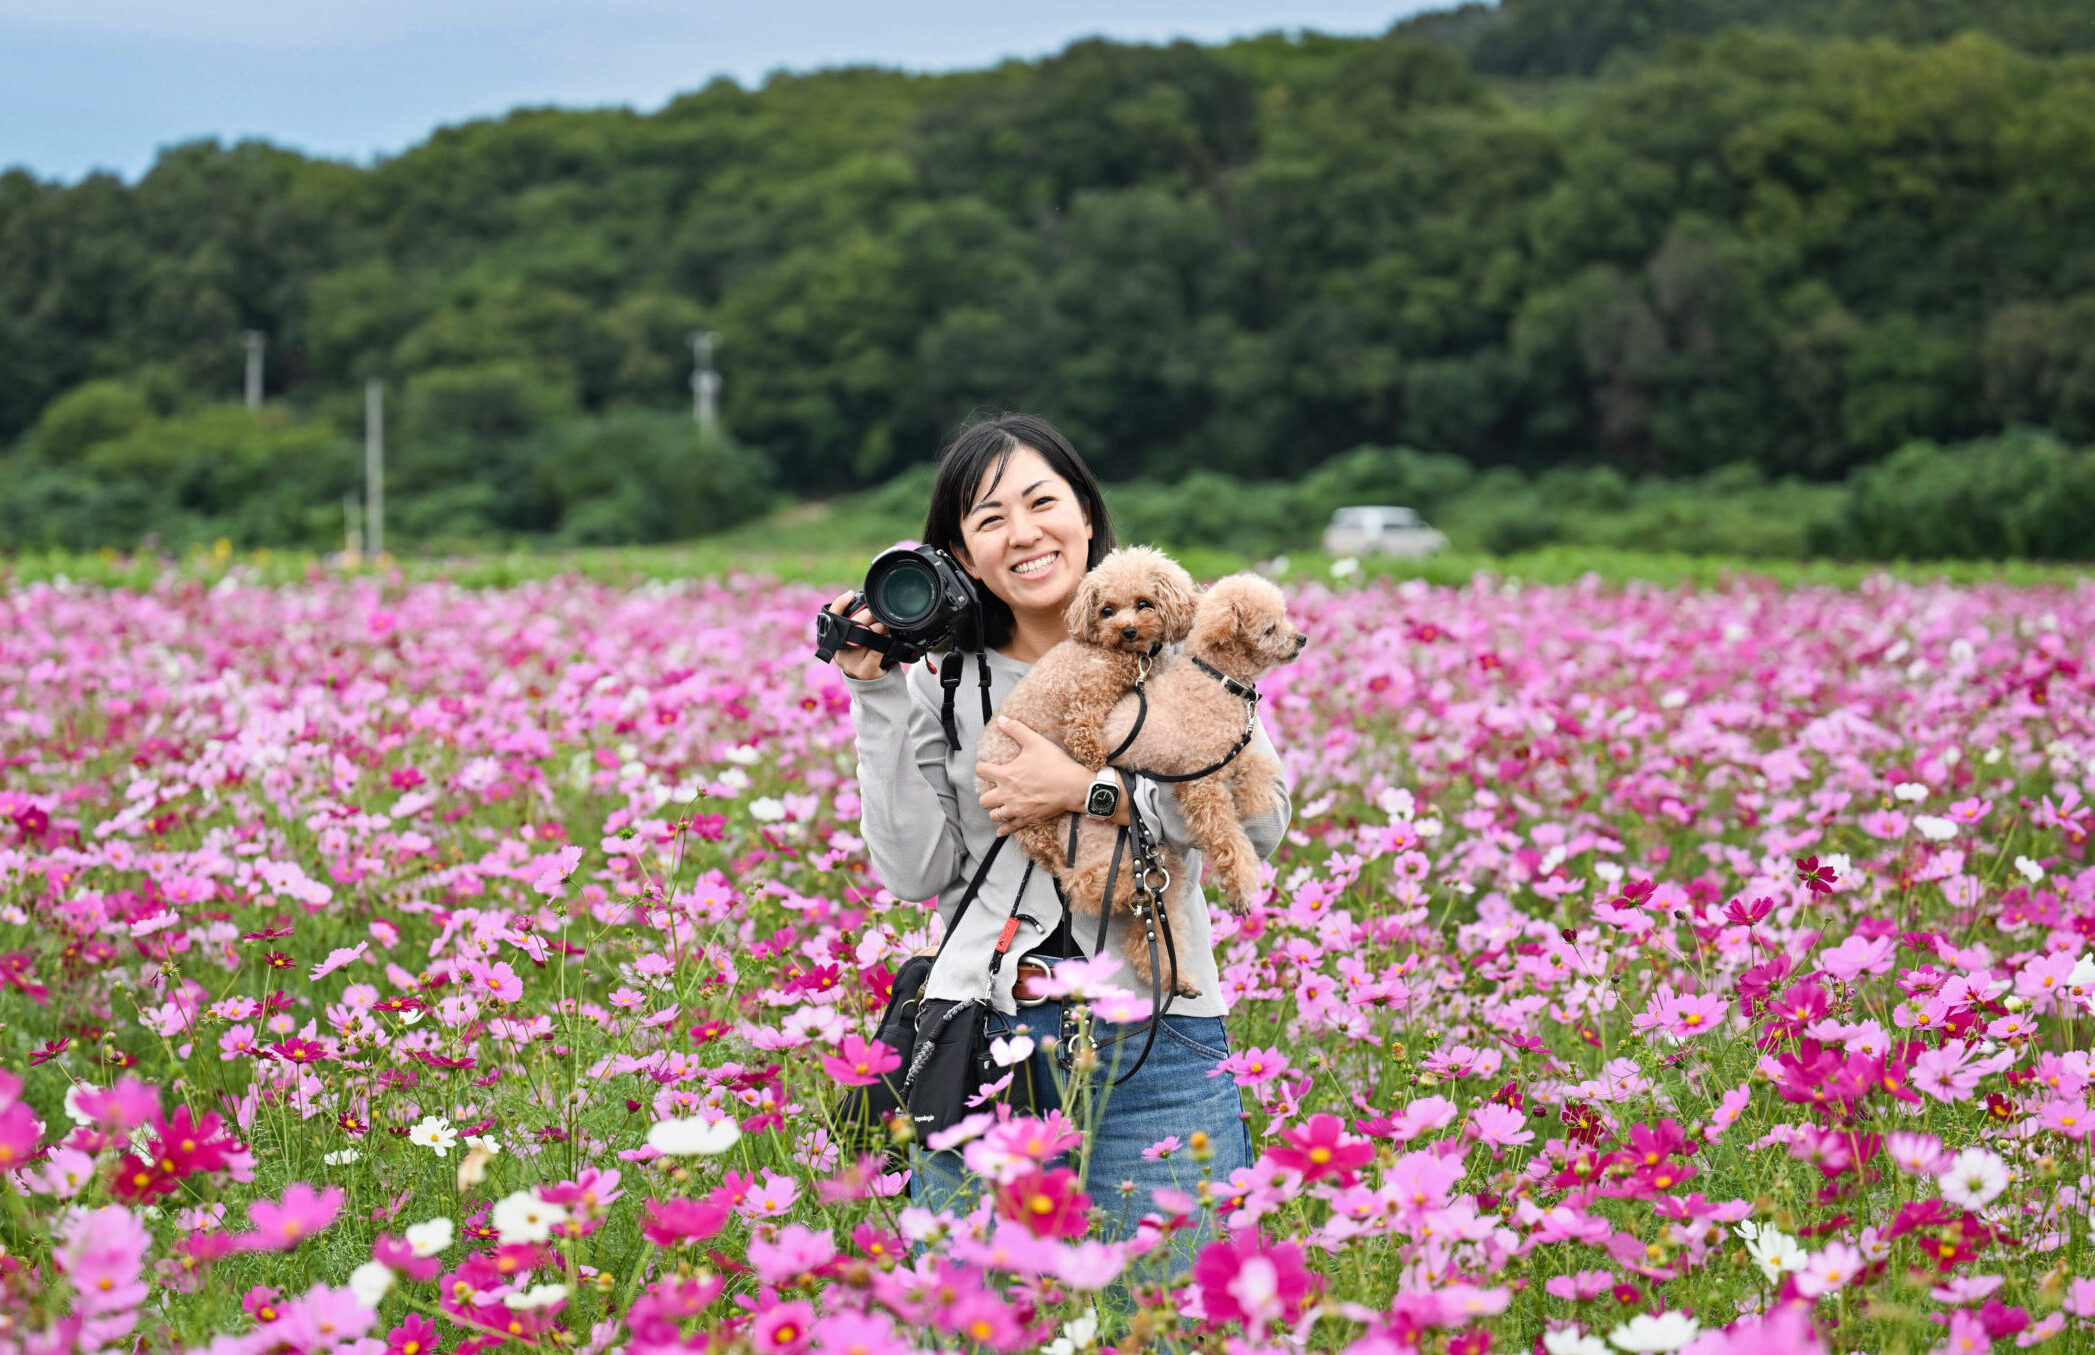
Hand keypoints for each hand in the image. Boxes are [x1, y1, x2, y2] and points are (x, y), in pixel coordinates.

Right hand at [825, 590, 890, 682]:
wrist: (869, 682)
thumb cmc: (862, 655)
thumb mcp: (853, 640)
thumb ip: (852, 623)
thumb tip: (855, 598)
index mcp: (834, 641)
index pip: (832, 617)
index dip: (840, 603)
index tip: (850, 594)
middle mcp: (839, 651)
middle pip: (855, 623)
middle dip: (870, 615)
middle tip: (879, 614)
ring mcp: (851, 662)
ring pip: (868, 635)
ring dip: (880, 628)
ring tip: (884, 627)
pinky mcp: (864, 670)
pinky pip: (877, 649)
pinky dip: (885, 641)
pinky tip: (887, 639)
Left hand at [977, 717, 1087, 833]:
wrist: (1074, 787)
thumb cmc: (1055, 764)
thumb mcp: (1036, 742)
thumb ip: (1017, 730)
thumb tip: (1002, 719)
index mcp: (1006, 775)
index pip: (982, 772)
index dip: (982, 767)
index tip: (986, 766)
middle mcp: (1008, 795)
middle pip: (984, 800)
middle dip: (986, 793)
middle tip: (993, 788)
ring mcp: (1017, 809)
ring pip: (994, 815)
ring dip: (995, 809)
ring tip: (1000, 804)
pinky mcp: (1027, 819)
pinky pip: (1009, 828)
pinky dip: (1004, 829)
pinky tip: (1001, 829)